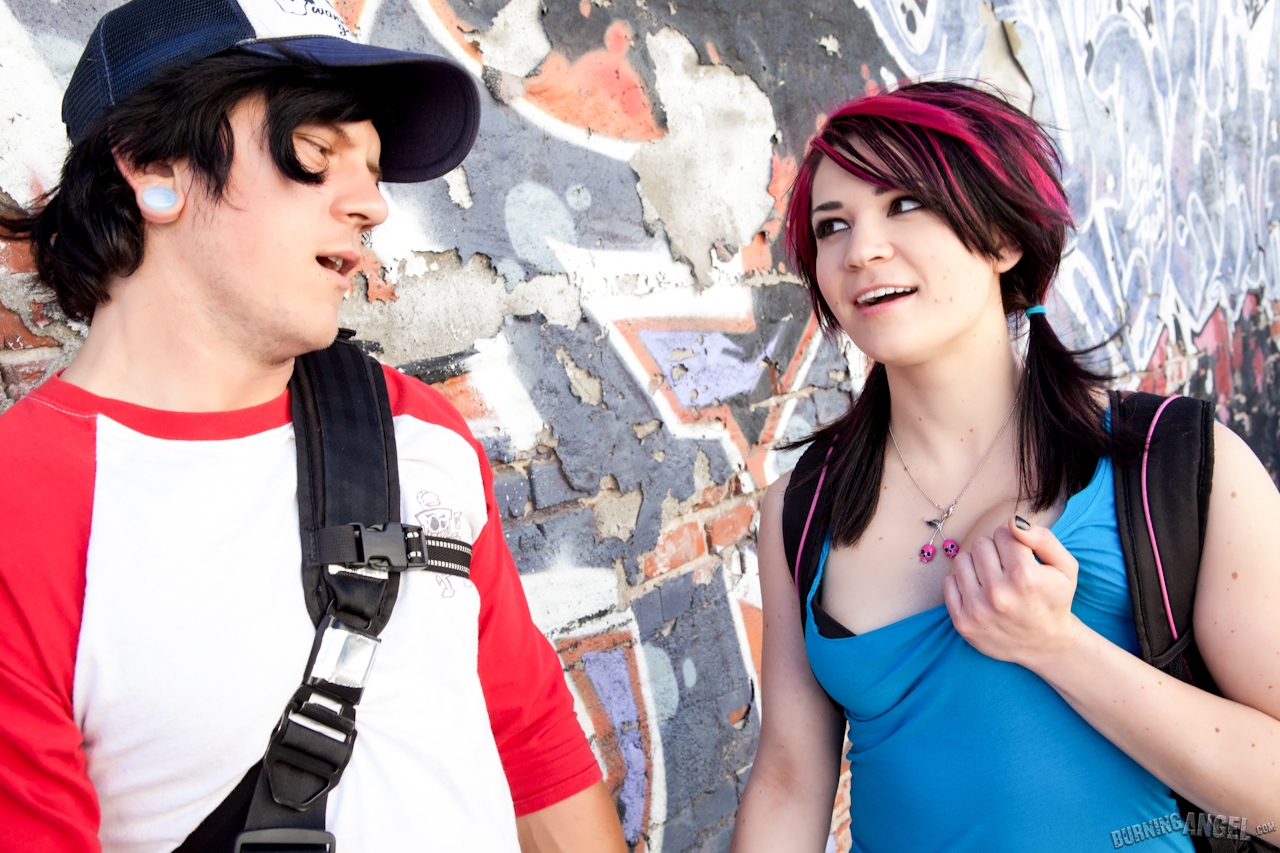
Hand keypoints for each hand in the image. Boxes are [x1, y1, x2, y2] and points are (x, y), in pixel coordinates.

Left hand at [942, 516, 1084, 669]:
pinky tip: (981, 593)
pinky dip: (962, 584)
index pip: (1003, 533)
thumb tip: (1012, 521)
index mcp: (1026, 577)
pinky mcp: (963, 622)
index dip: (1013, 541)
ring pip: (962, 560)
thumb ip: (1043, 538)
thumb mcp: (1065, 567)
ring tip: (993, 579)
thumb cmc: (1055, 599)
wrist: (1046, 644)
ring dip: (976, 565)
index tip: (1020, 555)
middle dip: (994, 551)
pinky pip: (948, 583)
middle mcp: (999, 593)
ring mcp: (978, 609)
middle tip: (1007, 568)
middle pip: (980, 544)